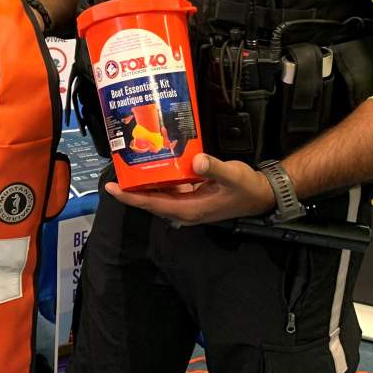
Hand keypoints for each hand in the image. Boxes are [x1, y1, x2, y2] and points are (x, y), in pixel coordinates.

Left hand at [104, 153, 275, 225]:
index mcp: (190, 209)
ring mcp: (188, 205)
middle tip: (115, 172)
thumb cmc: (246, 187)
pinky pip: (170, 191)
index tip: (112, 189)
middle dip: (131, 190)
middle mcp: (185, 211)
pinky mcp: (193, 198)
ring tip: (128, 167)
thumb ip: (214, 168)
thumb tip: (197, 160)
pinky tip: (154, 166)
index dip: (131, 198)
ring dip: (144, 185)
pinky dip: (159, 181)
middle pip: (151, 202)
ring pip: (159, 197)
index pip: (153, 205)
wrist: (261, 194)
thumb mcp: (232, 175)